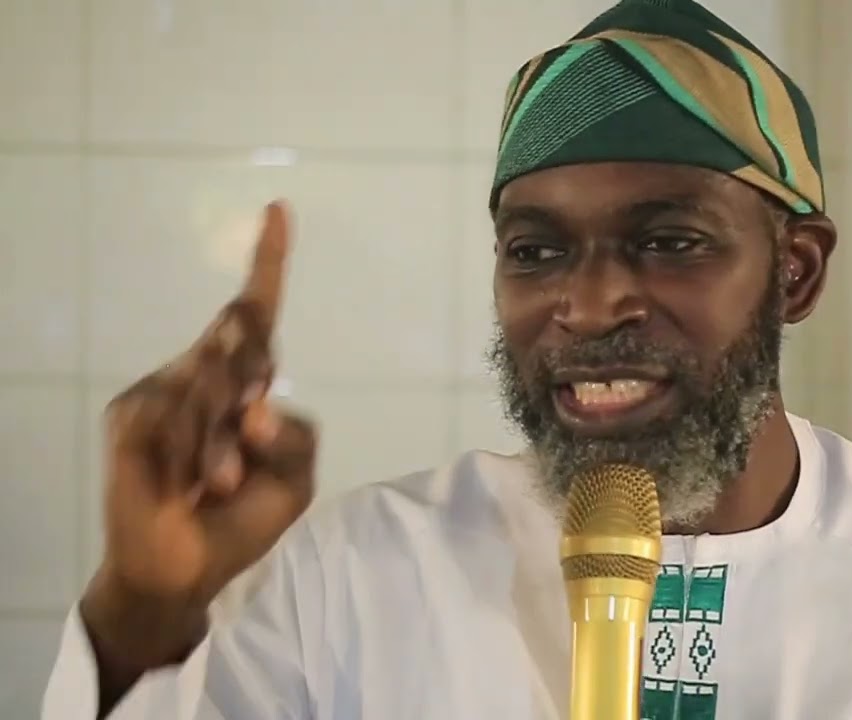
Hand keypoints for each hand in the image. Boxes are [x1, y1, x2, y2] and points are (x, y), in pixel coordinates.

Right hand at [81, 202, 316, 672]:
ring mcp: (163, 387)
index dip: (269, 263)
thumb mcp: (295, 481)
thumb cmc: (244, 517)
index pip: (259, 313)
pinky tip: (181, 484)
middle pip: (244, 346)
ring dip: (224, 451)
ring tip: (214, 486)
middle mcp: (202, 370)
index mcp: (245, 380)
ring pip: (213, 388)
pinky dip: (192, 457)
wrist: (187, 566)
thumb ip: (296, 437)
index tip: (279, 211)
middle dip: (250, 403)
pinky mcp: (132, 411)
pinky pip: (177, 416)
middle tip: (236, 470)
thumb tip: (256, 406)